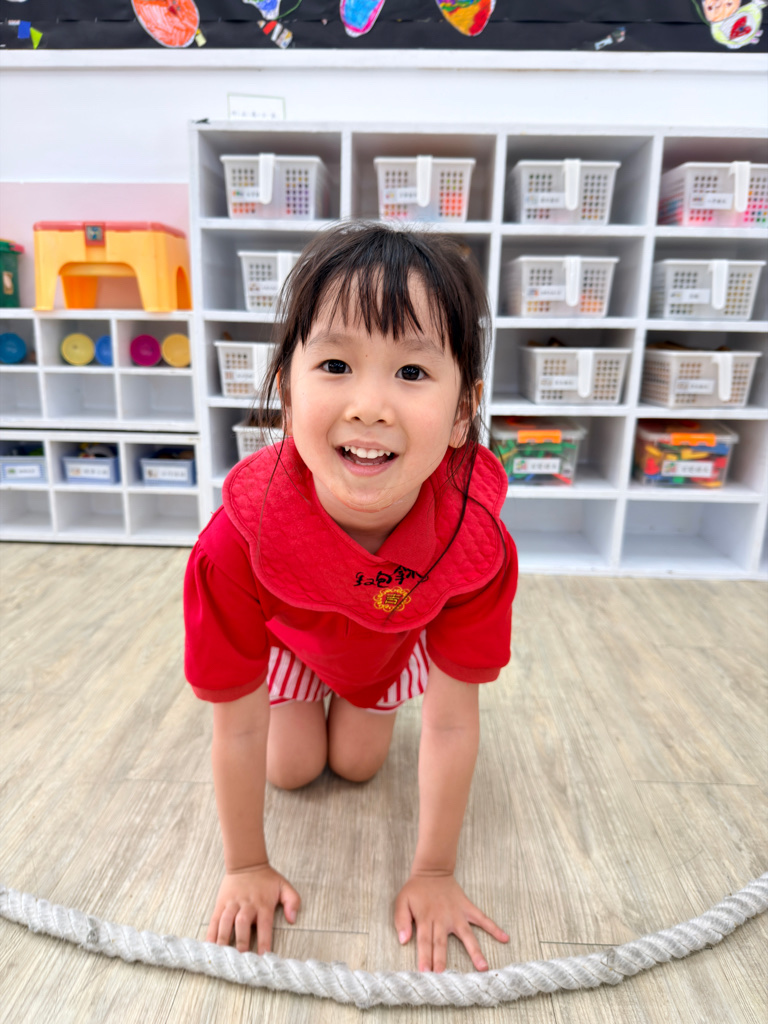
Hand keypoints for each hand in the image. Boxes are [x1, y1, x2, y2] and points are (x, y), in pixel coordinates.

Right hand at [206, 864, 300, 953]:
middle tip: (241, 960)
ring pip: (226, 922)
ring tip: (223, 957)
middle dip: (241, 942)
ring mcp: (232, 904)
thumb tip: (293, 919)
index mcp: (263, 904)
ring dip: (224, 939)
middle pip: (242, 924)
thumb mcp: (284, 886)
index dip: (265, 941)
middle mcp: (247, 905)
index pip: (265, 925)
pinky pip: (215, 919)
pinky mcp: (221, 903)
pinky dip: (211, 933)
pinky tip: (209, 946)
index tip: (264, 958)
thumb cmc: (267, 879)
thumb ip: (292, 901)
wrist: (246, 863)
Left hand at [394, 871, 508, 972]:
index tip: (425, 973)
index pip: (424, 941)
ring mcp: (457, 914)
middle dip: (442, 959)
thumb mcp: (402, 901)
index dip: (425, 957)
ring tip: (483, 967)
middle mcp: (442, 918)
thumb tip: (403, 940)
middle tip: (445, 976)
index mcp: (425, 918)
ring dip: (474, 951)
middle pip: (441, 942)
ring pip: (466, 935)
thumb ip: (401, 920)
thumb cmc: (416, 890)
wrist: (432, 871)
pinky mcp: (467, 908)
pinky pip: (482, 918)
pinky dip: (494, 927)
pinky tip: (504, 937)